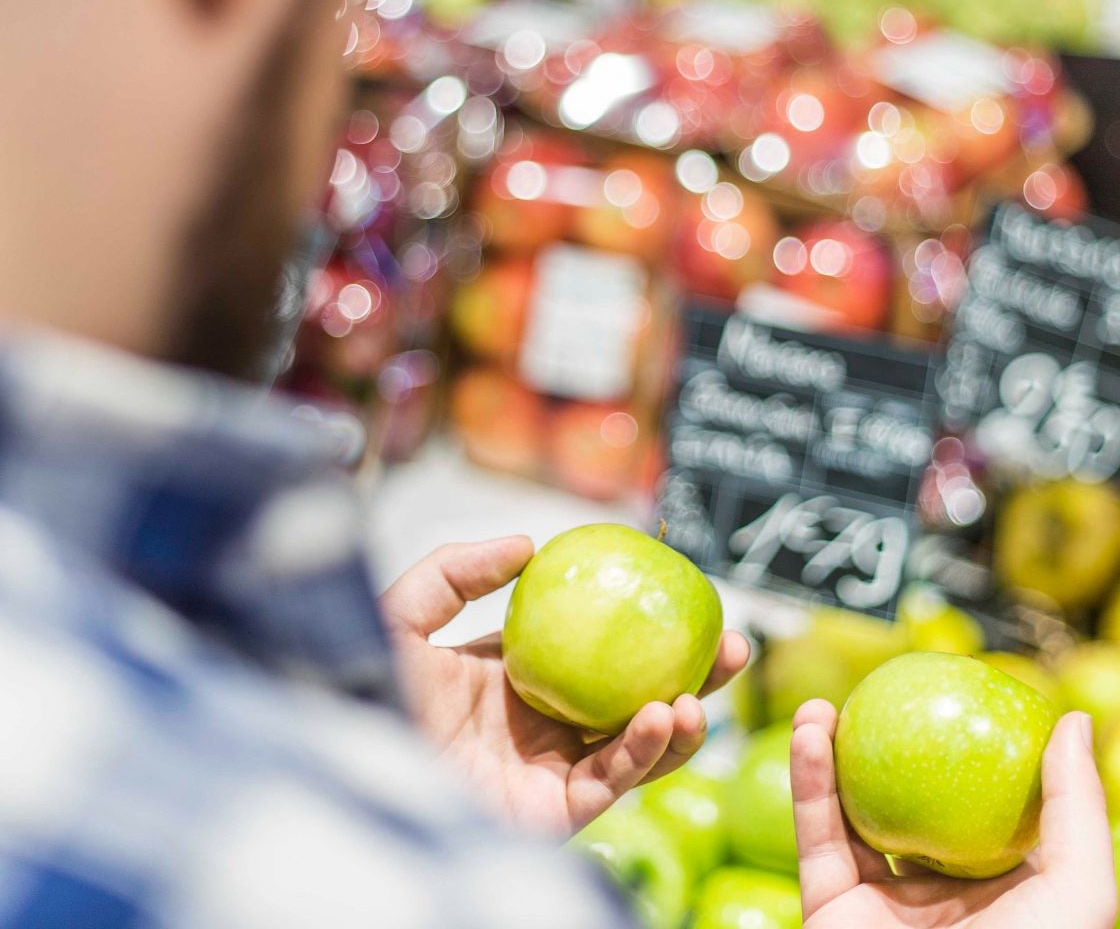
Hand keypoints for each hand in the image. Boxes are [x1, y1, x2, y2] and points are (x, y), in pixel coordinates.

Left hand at [379, 536, 748, 835]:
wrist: (345, 768)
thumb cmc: (361, 691)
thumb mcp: (404, 614)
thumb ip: (457, 571)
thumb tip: (528, 543)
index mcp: (515, 677)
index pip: (593, 647)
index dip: (640, 625)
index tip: (682, 593)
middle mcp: (541, 723)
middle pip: (632, 695)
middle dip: (688, 674)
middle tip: (730, 643)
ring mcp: (550, 768)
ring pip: (636, 744)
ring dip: (681, 719)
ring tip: (703, 689)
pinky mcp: (553, 812)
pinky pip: (613, 779)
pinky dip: (645, 750)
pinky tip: (663, 716)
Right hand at [790, 699, 1117, 928]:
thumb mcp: (1079, 893)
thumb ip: (1076, 811)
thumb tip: (1071, 719)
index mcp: (1001, 888)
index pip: (980, 802)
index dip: (964, 746)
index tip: (950, 692)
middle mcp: (940, 890)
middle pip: (906, 798)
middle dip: (883, 744)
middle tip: (872, 696)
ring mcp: (881, 899)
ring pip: (849, 809)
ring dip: (830, 752)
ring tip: (822, 706)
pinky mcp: (829, 905)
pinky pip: (815, 832)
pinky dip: (806, 780)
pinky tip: (809, 734)